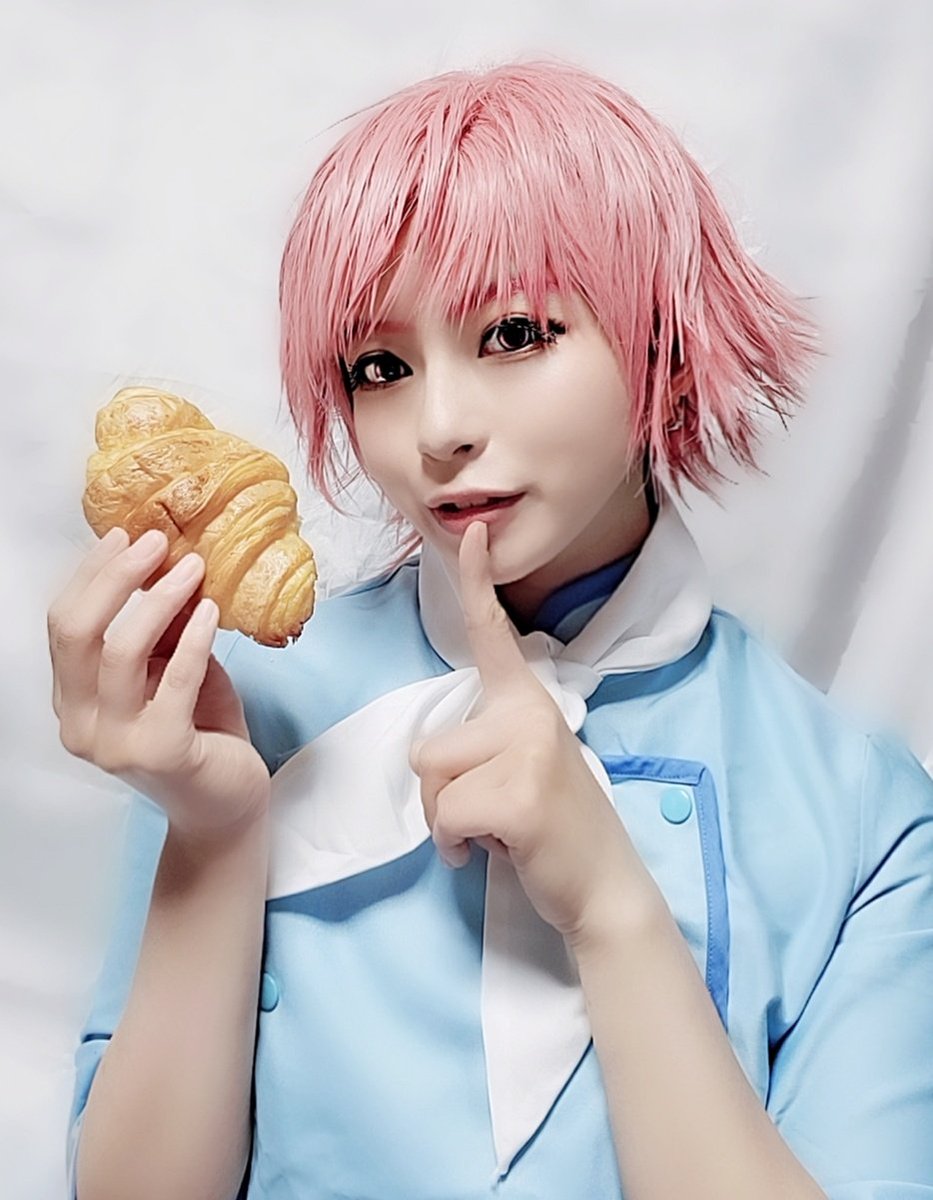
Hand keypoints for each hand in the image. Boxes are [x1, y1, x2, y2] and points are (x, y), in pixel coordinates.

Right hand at [48, 526, 270, 841]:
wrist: (226, 803)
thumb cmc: (199, 731)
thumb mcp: (171, 669)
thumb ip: (162, 629)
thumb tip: (169, 563)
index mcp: (72, 701)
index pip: (63, 626)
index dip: (90, 576)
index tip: (123, 537)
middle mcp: (80, 724)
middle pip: (78, 633)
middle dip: (115, 578)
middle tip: (156, 542)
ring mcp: (116, 743)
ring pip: (120, 651)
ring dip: (158, 599)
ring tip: (194, 569)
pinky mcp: (161, 753)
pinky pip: (174, 681)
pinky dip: (193, 638)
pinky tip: (212, 610)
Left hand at [409, 521, 654, 944]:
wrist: (603, 887)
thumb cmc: (550, 829)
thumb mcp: (521, 767)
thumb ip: (486, 743)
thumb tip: (431, 759)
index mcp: (528, 702)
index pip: (494, 634)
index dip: (477, 583)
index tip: (471, 533)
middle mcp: (529, 715)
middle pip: (428, 747)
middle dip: (439, 796)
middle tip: (488, 815)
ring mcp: (528, 752)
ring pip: (432, 781)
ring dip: (447, 820)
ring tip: (495, 830)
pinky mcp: (521, 796)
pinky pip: (447, 816)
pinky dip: (455, 846)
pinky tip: (491, 852)